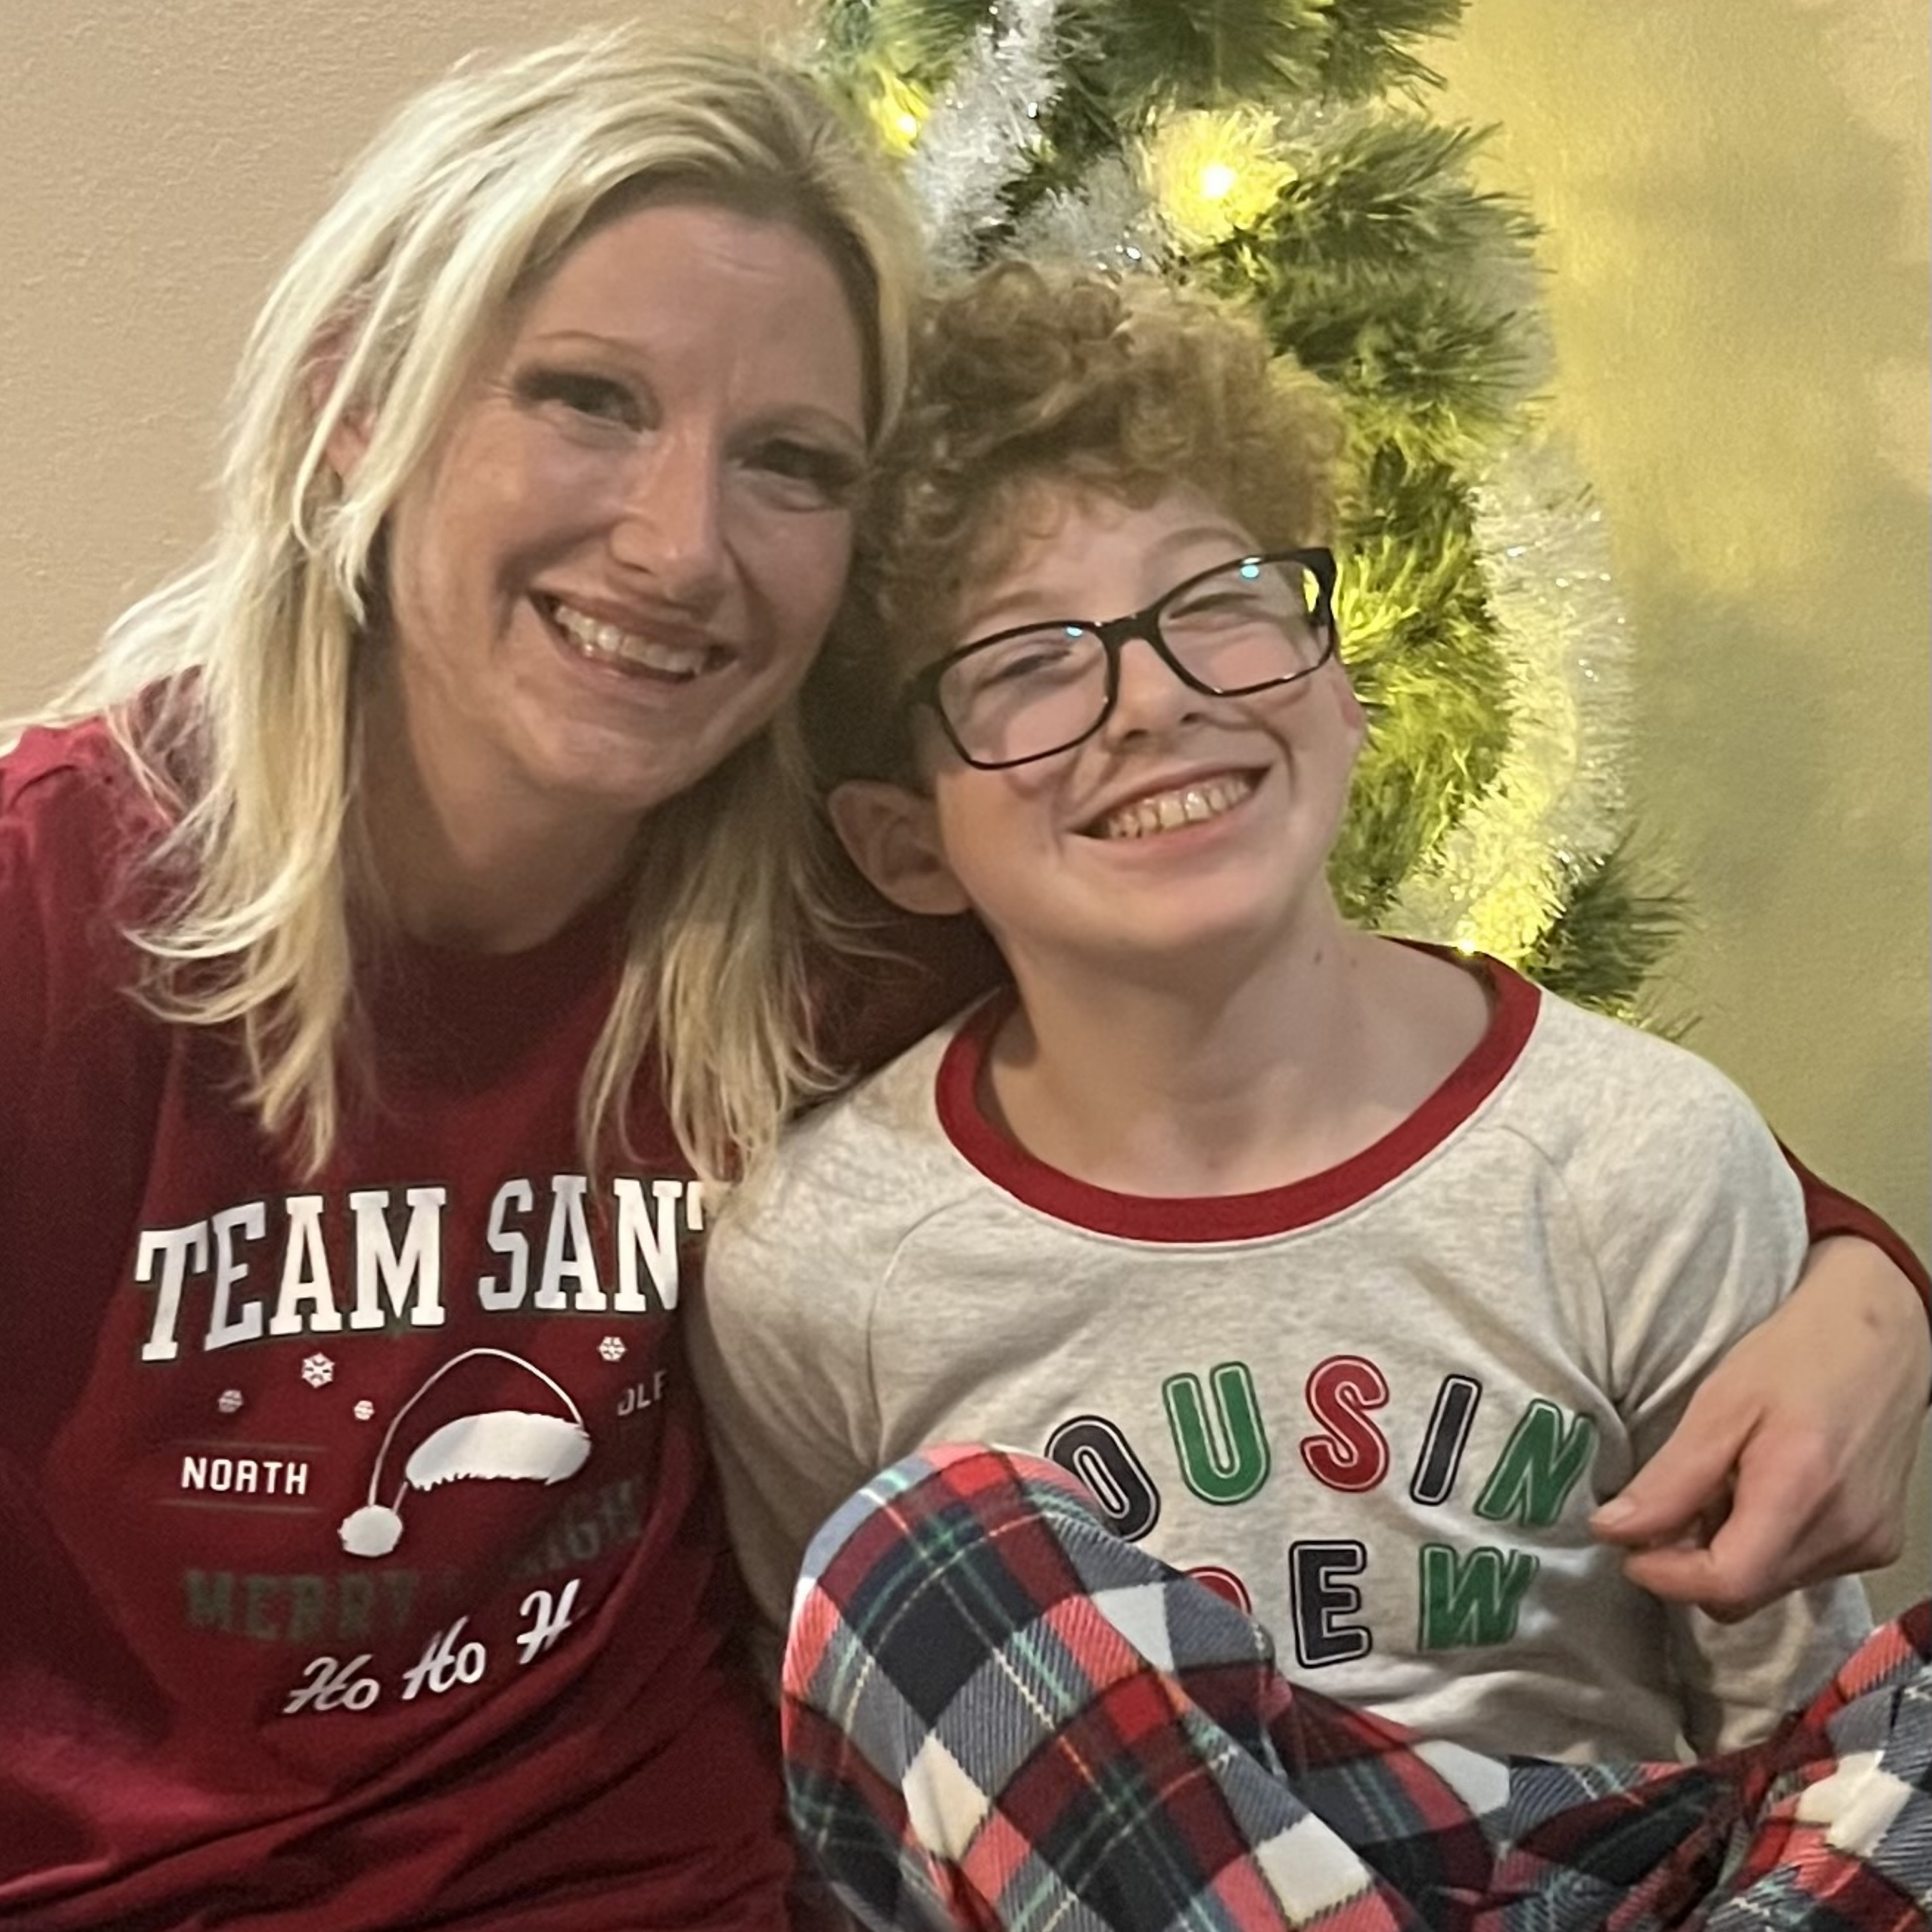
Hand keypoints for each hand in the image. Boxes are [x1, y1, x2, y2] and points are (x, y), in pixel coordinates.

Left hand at [1590, 1237, 1929, 1618]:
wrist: (1880, 1342)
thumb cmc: (1794, 1358)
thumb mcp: (1718, 1404)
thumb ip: (1670, 1480)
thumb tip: (1612, 1531)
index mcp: (1801, 1492)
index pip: (1727, 1582)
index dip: (1666, 1577)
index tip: (1626, 1548)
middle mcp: (1844, 1534)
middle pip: (1743, 1595)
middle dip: (1688, 1566)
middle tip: (1663, 1511)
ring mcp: (1867, 1546)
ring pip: (1768, 1588)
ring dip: (1726, 1555)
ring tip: (1719, 1489)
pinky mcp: (1878, 1547)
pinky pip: (1800, 1571)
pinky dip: (1762, 1547)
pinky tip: (1756, 1495)